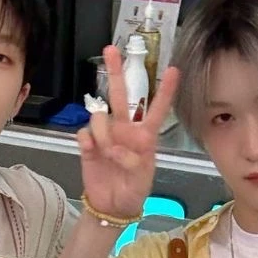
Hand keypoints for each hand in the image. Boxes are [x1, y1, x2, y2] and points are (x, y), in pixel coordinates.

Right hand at [77, 48, 177, 221]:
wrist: (111, 207)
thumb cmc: (133, 192)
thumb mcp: (142, 179)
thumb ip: (134, 161)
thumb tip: (115, 148)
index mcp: (144, 136)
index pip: (156, 109)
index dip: (165, 91)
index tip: (174, 70)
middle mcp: (125, 130)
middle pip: (121, 96)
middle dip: (116, 72)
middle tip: (111, 50)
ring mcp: (105, 136)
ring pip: (99, 116)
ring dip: (103, 133)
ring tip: (106, 154)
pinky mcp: (88, 145)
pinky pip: (84, 133)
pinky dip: (88, 141)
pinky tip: (91, 151)